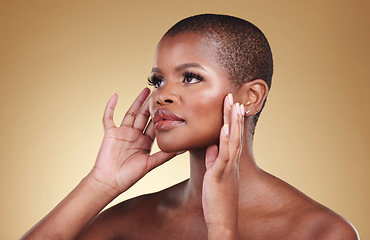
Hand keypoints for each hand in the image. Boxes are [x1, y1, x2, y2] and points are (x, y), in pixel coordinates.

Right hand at [88, 88, 176, 195]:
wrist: (109, 182)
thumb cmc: (129, 176)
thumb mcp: (150, 164)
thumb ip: (165, 155)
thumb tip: (182, 149)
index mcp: (145, 142)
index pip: (154, 125)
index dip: (161, 115)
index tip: (169, 104)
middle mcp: (135, 135)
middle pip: (144, 116)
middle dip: (151, 105)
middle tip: (159, 91)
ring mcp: (122, 133)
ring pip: (131, 113)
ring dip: (137, 101)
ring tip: (145, 90)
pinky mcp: (111, 133)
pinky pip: (109, 117)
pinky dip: (110, 106)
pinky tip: (115, 95)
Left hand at [202, 94, 243, 238]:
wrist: (223, 222)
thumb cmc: (218, 200)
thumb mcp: (215, 176)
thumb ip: (213, 160)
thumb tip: (211, 147)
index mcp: (230, 162)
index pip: (232, 137)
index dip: (232, 120)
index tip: (231, 105)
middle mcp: (232, 162)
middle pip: (234, 134)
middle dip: (233, 115)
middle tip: (233, 96)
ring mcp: (228, 168)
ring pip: (232, 140)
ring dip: (232, 121)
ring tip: (233, 104)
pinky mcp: (221, 176)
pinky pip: (224, 155)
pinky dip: (224, 140)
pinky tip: (224, 126)